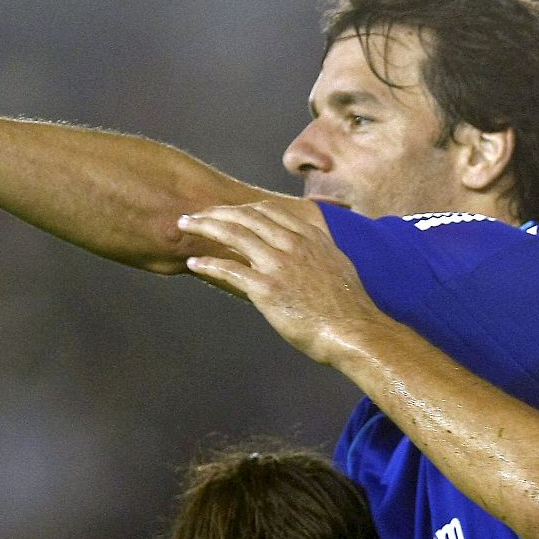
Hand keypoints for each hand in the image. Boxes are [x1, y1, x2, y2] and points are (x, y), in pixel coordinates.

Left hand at [176, 200, 385, 365]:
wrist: (354, 331)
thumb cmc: (348, 306)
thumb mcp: (338, 264)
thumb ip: (321, 248)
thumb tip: (317, 242)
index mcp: (310, 237)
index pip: (268, 210)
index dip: (241, 207)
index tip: (225, 210)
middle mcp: (293, 244)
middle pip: (246, 216)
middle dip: (216, 212)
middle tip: (194, 214)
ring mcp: (279, 265)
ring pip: (234, 234)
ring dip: (205, 227)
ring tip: (185, 226)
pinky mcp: (267, 289)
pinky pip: (230, 270)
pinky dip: (209, 264)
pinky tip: (194, 262)